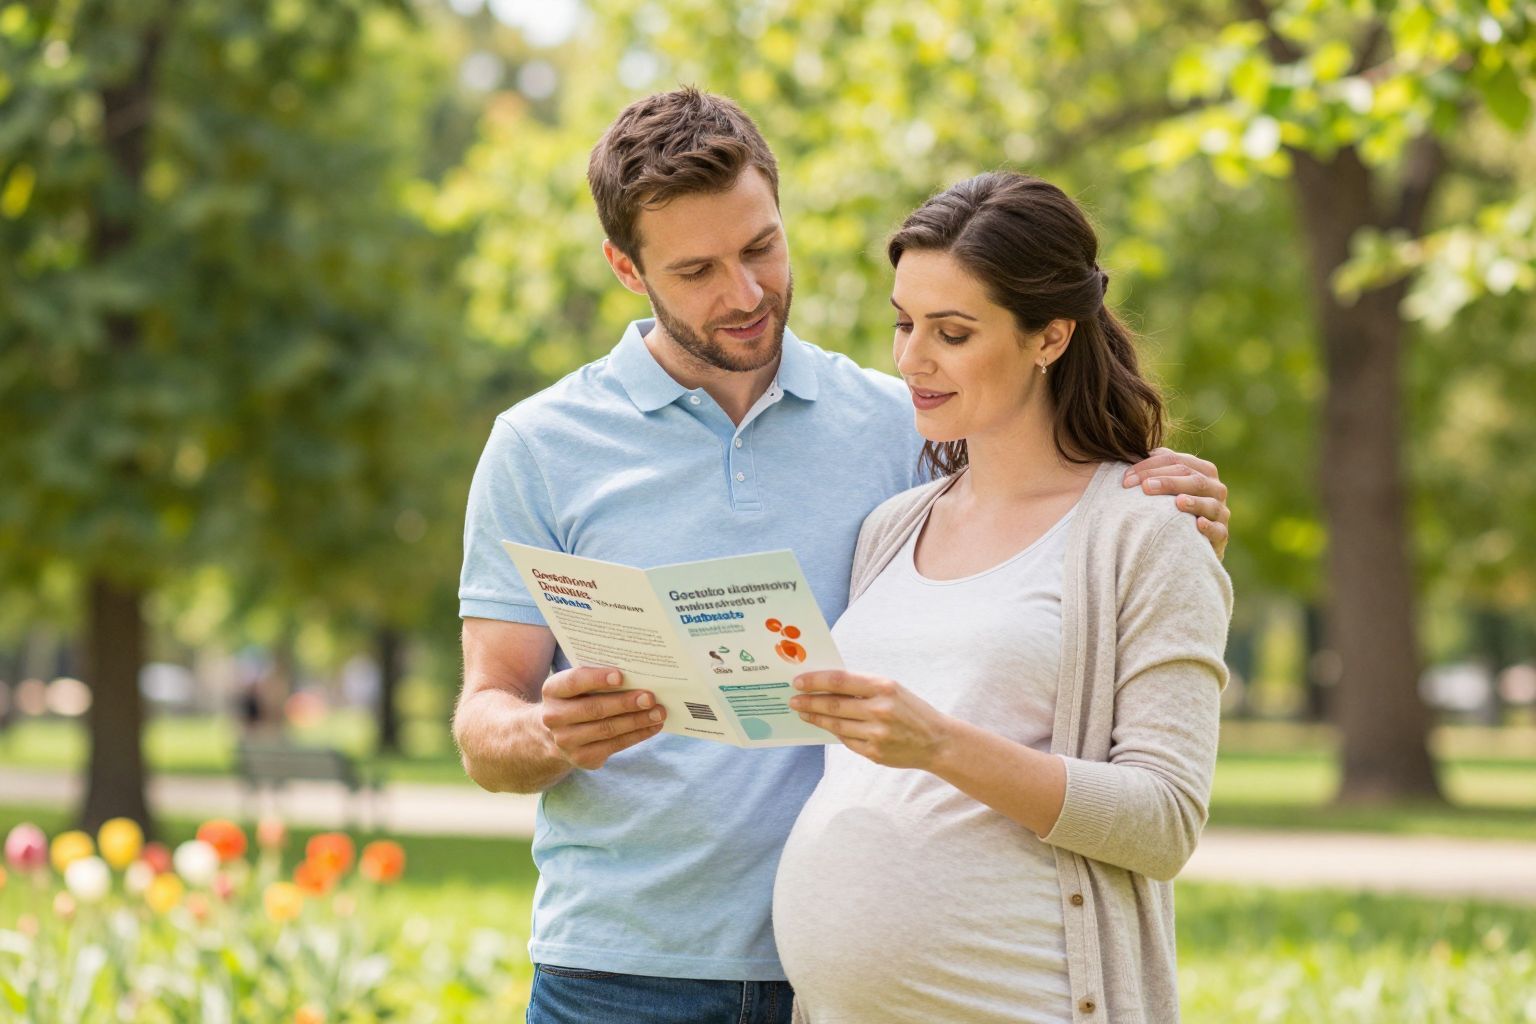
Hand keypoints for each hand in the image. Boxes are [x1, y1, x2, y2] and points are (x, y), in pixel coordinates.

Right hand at [540, 666, 664, 769]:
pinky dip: (637, 735)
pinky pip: (615, 745)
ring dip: (637, 721)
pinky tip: (653, 726)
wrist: (552, 734)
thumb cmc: (576, 699)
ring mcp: (567, 741)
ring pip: (607, 730)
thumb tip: (638, 674)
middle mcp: (554, 717)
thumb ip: (597, 679)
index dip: (596, 679)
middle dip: (625, 703)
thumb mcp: (576, 686)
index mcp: (552, 691)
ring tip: (659, 712)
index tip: (621, 676)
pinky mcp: (583, 758)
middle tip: (650, 697)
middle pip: (594, 709)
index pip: (573, 682)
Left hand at [790, 670, 952, 769]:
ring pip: (836, 725)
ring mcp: (877, 734)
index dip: (816, 681)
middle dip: (809, 702)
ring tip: (803, 713)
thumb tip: (826, 686)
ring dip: (816, 718)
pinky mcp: (874, 753)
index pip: (840, 681)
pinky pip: (846, 740)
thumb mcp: (892, 689)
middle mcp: (880, 710)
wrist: (937, 741)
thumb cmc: (911, 710)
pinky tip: (826, 726)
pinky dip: (835, 732)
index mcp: (884, 687)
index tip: (798, 681)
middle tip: (793, 700)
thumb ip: (863, 687)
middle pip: (833, 705)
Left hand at [1123, 447, 1229, 559]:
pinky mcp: (1222, 535)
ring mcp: (1220, 511)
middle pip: (1193, 479)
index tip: (1126, 479)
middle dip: (1168, 482)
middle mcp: (1215, 488)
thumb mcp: (1166, 485)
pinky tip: (1198, 524)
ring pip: (1210, 503)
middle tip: (1145, 488)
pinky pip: (1219, 530)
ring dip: (1194, 502)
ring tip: (1178, 502)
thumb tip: (1128, 454)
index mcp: (1202, 470)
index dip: (1150, 467)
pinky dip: (1210, 527)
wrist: (1190, 540)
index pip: (1176, 461)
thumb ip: (1154, 469)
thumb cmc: (1172, 507)